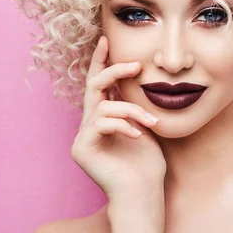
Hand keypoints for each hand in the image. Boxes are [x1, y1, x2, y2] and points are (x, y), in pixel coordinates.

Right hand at [70, 36, 165, 200]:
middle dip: (114, 71)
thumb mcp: (145, 125)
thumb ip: (135, 104)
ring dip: (131, 110)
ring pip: (102, 106)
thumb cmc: (147, 164)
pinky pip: (101, 123)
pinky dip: (123, 125)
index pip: (99, 84)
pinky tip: (138, 137)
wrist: (143, 193)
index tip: (106, 39)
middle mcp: (90, 125)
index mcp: (104, 118)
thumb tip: (137, 77)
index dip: (101, 61)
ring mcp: (83, 137)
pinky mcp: (82, 149)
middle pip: (94, 86)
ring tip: (151, 123)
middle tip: (136, 66)